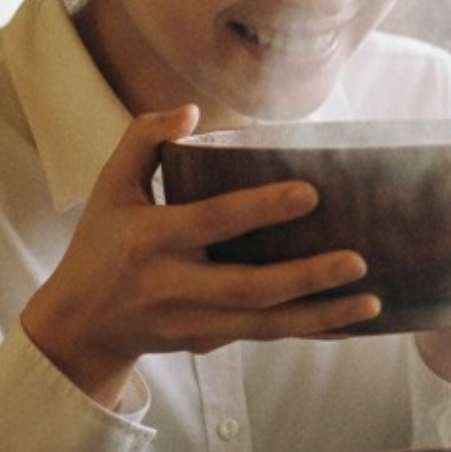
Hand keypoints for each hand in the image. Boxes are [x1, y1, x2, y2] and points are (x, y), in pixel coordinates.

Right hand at [21, 106, 383, 406]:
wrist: (79, 325)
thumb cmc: (102, 243)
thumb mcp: (109, 187)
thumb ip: (142, 140)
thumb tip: (192, 110)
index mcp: (150, 239)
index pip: (213, 223)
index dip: (261, 209)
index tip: (311, 193)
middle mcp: (173, 287)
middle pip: (249, 286)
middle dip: (306, 276)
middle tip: (358, 260)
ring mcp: (192, 322)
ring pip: (266, 323)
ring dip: (321, 314)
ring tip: (371, 302)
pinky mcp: (208, 342)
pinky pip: (266, 335)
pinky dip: (310, 331)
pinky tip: (351, 324)